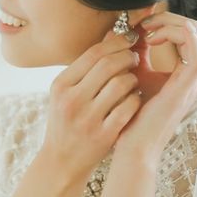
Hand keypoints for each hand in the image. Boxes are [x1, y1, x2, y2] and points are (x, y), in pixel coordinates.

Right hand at [43, 28, 142, 181]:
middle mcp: (71, 100)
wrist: (62, 160)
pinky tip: (135, 98)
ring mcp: (88, 118)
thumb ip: (84, 68)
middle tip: (135, 57)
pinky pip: (129, 107)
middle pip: (108, 65)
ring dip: (133, 78)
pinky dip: (136, 99)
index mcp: (60, 85)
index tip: (128, 40)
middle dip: (128, 57)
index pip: (93, 54)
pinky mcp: (104, 135)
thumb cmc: (66, 120)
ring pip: (121, 84)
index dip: (115, 43)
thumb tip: (111, 36)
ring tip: (133, 79)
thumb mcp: (65, 93)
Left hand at [112, 13, 196, 163]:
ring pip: (192, 31)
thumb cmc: (128, 116)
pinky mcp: (188, 80)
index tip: (136, 25)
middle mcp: (191, 76)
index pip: (183, 35)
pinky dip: (169, 32)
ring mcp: (193, 78)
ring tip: (144, 28)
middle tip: (141, 22)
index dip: (161, 22)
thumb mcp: (130, 77)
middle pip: (191, 29)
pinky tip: (147, 39)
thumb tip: (121, 31)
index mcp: (181, 75)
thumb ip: (131, 56)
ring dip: (166, 21)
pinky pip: (190, 42)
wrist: (133, 146)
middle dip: (165, 17)